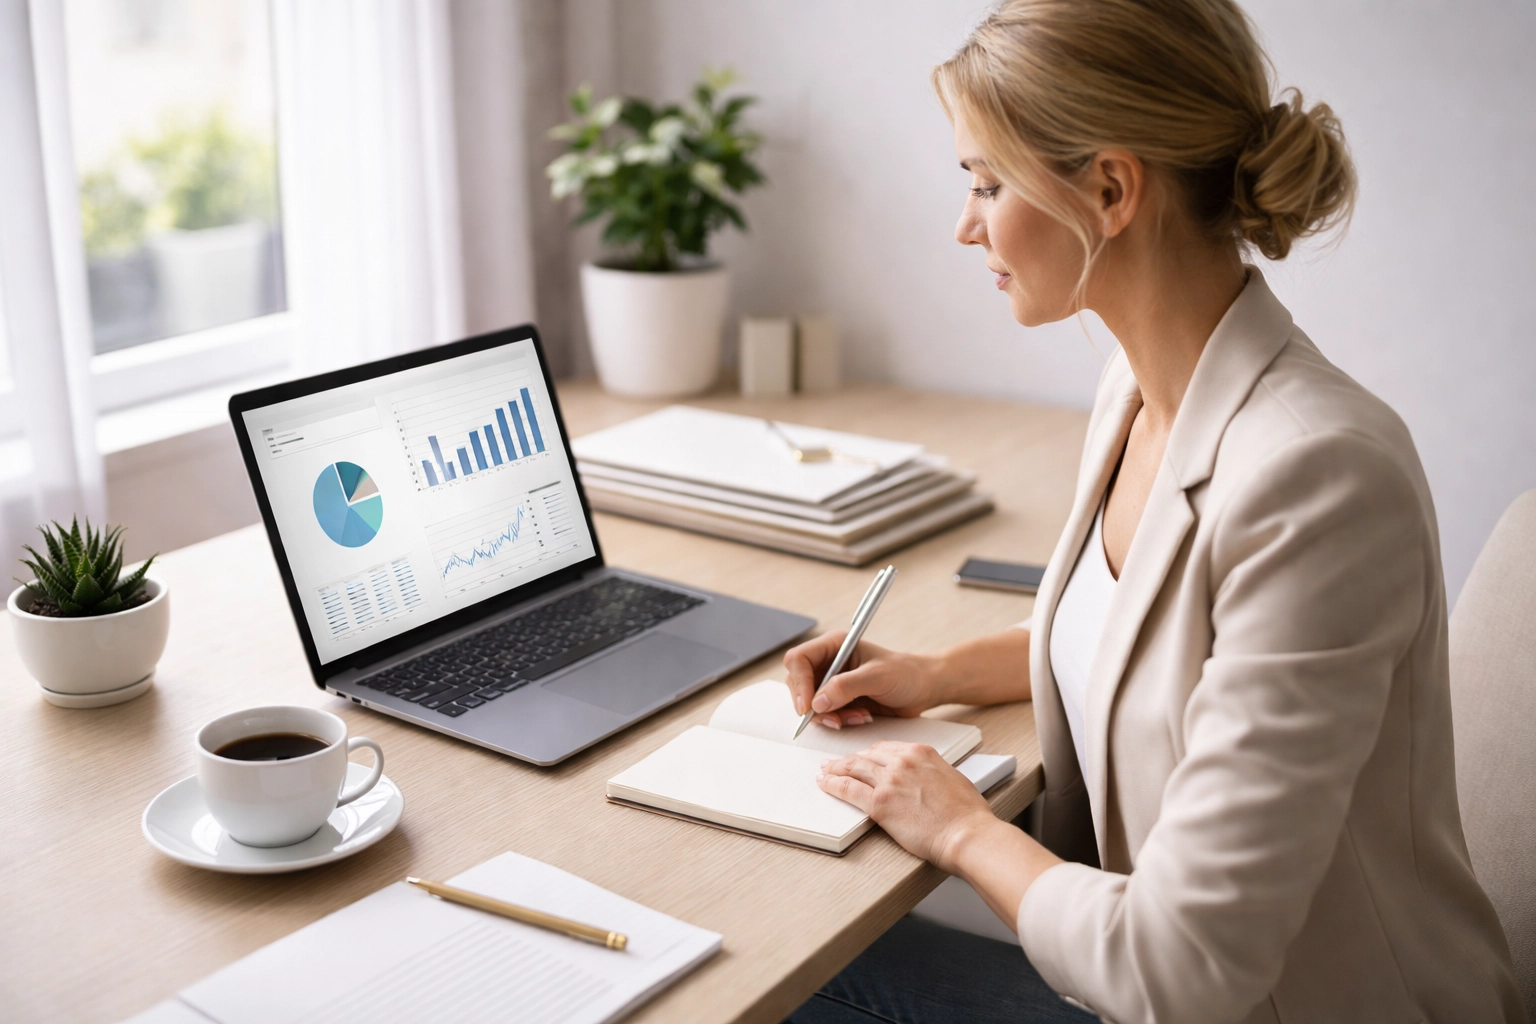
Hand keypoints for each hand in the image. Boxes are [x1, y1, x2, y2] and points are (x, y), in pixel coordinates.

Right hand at [783, 631, 944, 728]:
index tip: (808, 706)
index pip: (799, 659)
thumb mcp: (877, 677)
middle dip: (814, 705)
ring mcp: (831, 682)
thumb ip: (846, 687)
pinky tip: (860, 718)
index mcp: (834, 645)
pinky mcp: (838, 700)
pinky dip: (839, 721)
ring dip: (829, 716)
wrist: (922, 689)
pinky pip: (825, 714)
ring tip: (857, 717)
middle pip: (798, 683)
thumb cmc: (905, 674)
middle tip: (835, 719)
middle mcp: (828, 662)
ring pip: (809, 703)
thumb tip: (817, 702)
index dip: (799, 683)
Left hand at [817, 741, 994, 870]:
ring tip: (825, 772)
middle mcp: (902, 761)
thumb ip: (931, 772)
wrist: (966, 833)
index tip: (861, 757)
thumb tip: (923, 778)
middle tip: (837, 763)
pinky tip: (825, 784)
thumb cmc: (966, 814)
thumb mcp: (951, 778)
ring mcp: (889, 781)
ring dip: (835, 769)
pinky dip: (833, 784)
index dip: (868, 754)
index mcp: (921, 752)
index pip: (885, 748)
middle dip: (849, 760)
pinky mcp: (879, 803)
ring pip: (853, 768)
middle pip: (866, 756)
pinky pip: (848, 789)